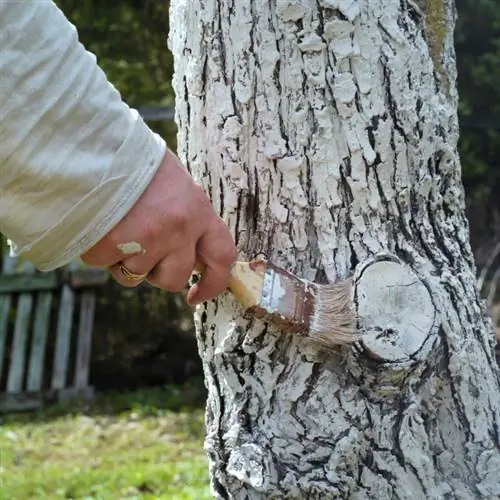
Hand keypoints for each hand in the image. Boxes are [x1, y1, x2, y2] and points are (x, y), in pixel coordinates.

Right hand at [81, 149, 236, 304]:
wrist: (93, 145)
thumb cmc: (136, 164)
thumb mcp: (176, 185)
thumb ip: (189, 218)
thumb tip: (194, 255)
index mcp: (198, 211)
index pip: (222, 257)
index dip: (214, 283)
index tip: (198, 294)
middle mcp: (178, 229)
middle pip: (175, 278)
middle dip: (158, 274)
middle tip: (143, 250)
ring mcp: (145, 240)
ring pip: (137, 277)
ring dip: (126, 260)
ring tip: (118, 225)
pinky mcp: (111, 247)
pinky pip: (106, 265)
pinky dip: (100, 252)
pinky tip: (99, 224)